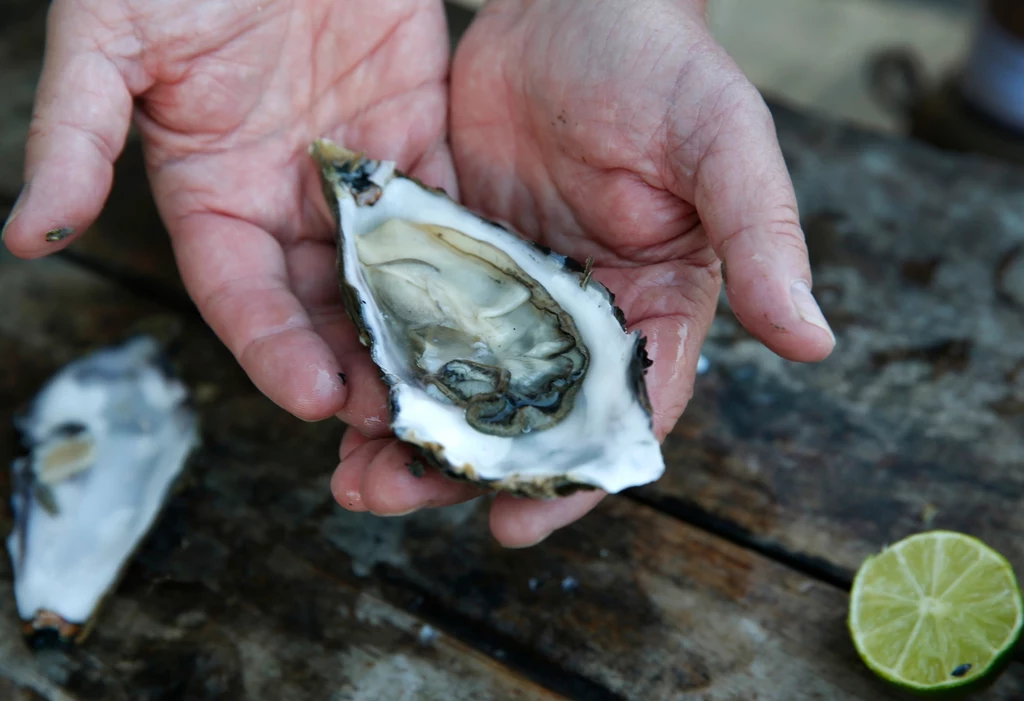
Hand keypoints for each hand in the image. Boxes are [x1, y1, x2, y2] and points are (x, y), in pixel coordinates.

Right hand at [2, 0, 453, 435]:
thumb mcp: (109, 41)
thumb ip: (76, 136)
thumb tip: (26, 233)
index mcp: (211, 197)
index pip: (241, 296)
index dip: (273, 350)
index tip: (315, 399)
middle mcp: (285, 201)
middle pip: (322, 303)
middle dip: (358, 363)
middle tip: (401, 417)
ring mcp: (354, 174)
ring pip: (389, 270)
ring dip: (418, 329)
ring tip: (454, 383)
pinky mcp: (415, 135)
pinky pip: (444, 207)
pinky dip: (469, 255)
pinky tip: (496, 301)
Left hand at [337, 0, 835, 546]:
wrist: (573, 0)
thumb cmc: (663, 68)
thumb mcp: (724, 147)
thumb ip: (762, 239)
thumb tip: (815, 340)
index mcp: (648, 311)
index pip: (613, 414)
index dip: (568, 477)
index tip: (514, 525)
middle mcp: (575, 317)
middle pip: (519, 417)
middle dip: (460, 467)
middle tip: (390, 499)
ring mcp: (507, 290)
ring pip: (457, 382)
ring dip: (406, 428)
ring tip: (349, 471)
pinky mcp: (451, 253)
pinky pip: (411, 318)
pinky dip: (379, 357)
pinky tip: (334, 385)